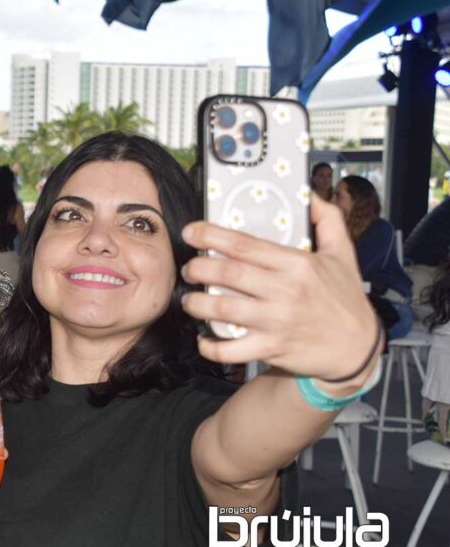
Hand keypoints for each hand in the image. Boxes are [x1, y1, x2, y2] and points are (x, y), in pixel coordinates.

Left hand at [180, 196, 377, 383]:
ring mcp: (276, 321)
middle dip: (198, 268)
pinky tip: (203, 338)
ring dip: (197, 304)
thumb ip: (329, 221)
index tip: (191, 232)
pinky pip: (232, 350)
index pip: (245, 245)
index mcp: (297, 265)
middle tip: (189, 269)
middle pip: (228, 273)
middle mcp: (285, 291)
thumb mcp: (344, 255)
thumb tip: (313, 196)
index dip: (211, 235)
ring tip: (188, 299)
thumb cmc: (346, 299)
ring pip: (223, 309)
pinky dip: (211, 346)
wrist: (359, 347)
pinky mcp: (271, 348)